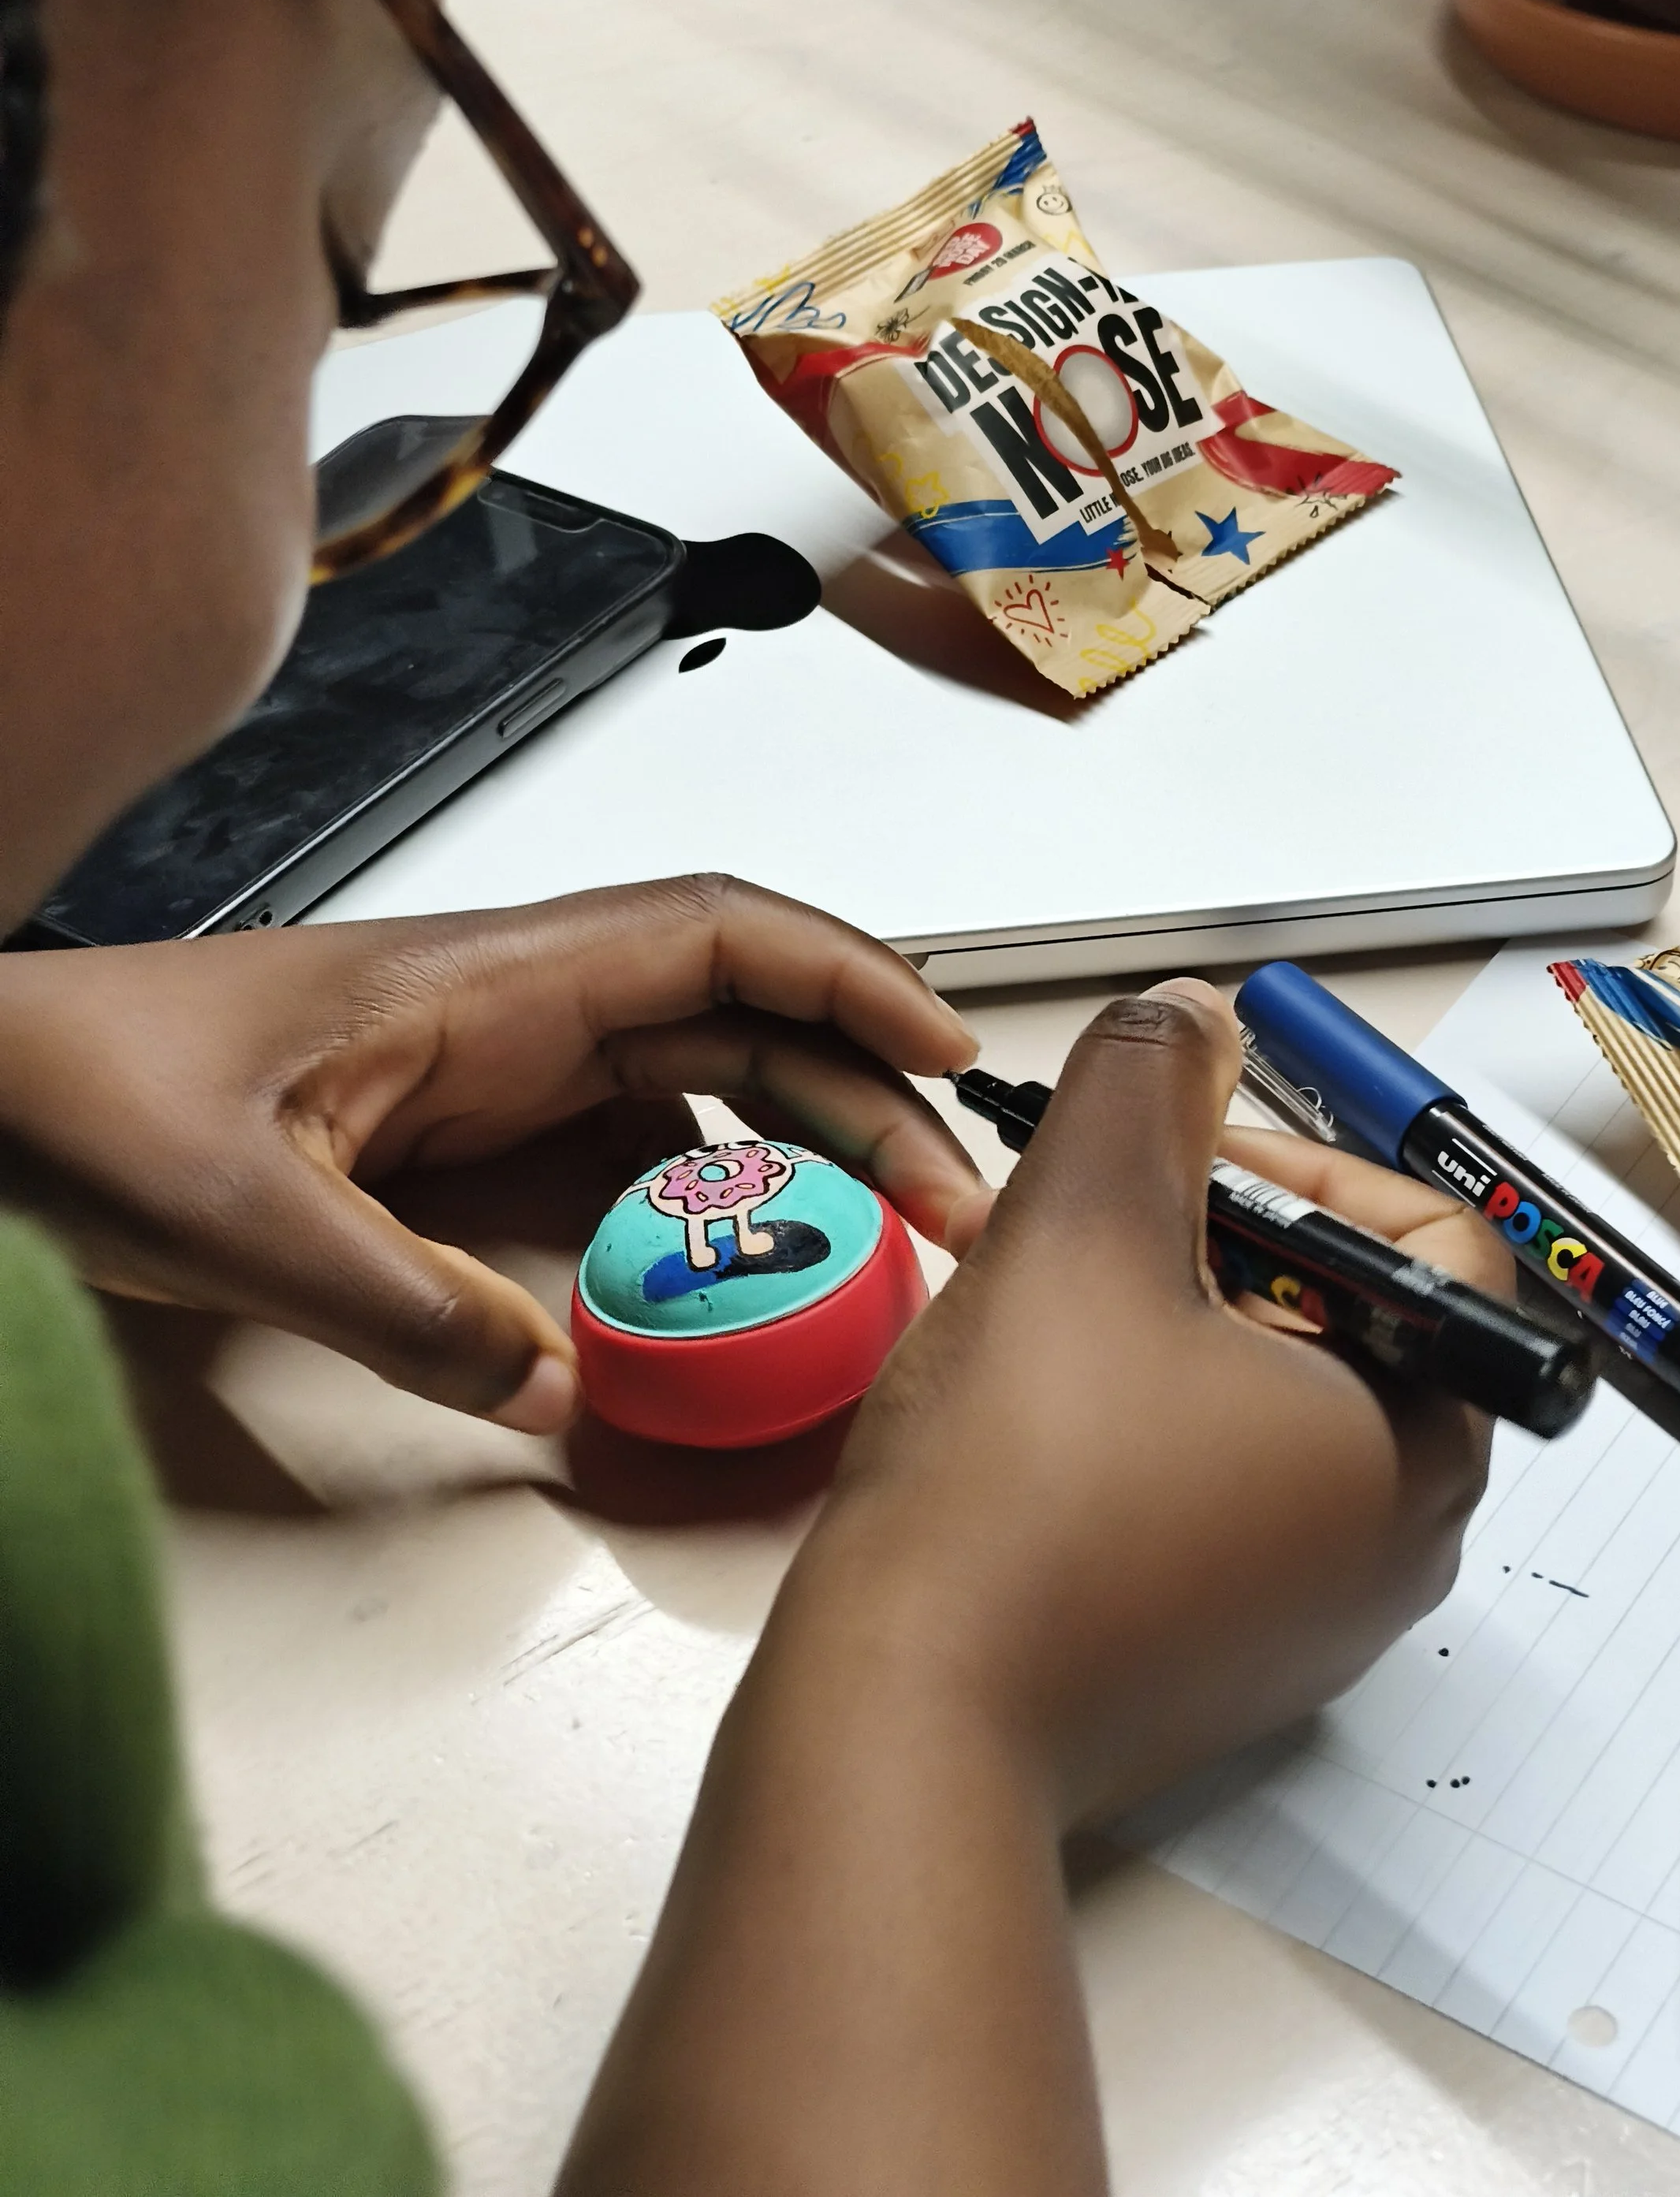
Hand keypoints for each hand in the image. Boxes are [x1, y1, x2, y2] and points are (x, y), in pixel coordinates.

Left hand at [0, 878, 978, 1430]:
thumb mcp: (238, 1218)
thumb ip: (406, 1308)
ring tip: (875, 1244)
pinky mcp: (459, 1136)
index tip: (945, 1052)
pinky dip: (701, 1205)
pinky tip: (728, 1277)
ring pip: (697, 1086)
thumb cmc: (80, 1091)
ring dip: (798, 1150)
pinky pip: (623, 1156)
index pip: (715, 937)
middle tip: (949, 1206)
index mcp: (484, 981)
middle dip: (863, 1097)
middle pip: (741, 1022)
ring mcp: (490, 1071)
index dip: (850, 981)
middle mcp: (510, 1013)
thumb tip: (561, 1387)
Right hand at [555, 978, 1503, 2196]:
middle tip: (1096, 1220)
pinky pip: (1216, 1491)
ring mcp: (1313, 1612)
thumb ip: (1147, 1088)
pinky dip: (1145, 1424)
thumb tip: (1192, 1016)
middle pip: (1349, 1314)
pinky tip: (1034, 1417)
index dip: (1299, 1159)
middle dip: (1220, 1238)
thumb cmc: (1015, 1490)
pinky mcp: (1222, 1656)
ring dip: (1172, 1324)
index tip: (1176, 1151)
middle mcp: (1400, 1540)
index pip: (1432, 1237)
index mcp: (1424, 1441)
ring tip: (1049, 1307)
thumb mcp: (1086, 1226)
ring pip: (1271, 1398)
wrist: (907, 1717)